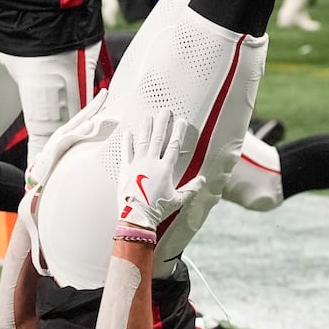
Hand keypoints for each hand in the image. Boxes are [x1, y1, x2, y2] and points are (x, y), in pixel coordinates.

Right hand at [26, 88, 110, 192]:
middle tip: (105, 92)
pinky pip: (71, 137)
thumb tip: (88, 138)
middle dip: (95, 103)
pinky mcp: (57, 148)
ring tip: (101, 103)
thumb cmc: (54, 166)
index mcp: (69, 133)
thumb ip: (76, 144)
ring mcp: (60, 139)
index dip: (95, 106)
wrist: (38, 178)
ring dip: (90, 113)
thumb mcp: (68, 153)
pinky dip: (80, 131)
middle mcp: (65, 133)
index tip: (105, 94)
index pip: (85, 117)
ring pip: (78, 124)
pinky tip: (89, 124)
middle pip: (83, 115)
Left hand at [116, 110, 205, 230]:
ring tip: (148, 116)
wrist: (136, 217)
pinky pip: (125, 152)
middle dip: (162, 123)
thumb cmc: (158, 210)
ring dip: (145, 127)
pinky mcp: (125, 170)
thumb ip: (191, 188)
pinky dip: (126, 141)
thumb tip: (203, 179)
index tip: (182, 120)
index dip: (178, 132)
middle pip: (158, 138)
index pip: (174, 146)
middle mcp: (151, 163)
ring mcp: (136, 165)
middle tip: (165, 111)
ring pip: (142, 141)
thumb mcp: (178, 200)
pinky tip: (127, 132)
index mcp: (165, 169)